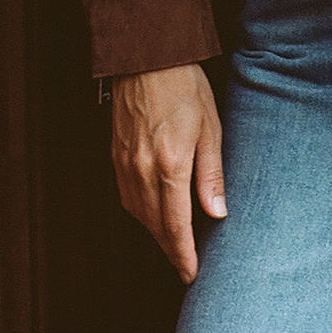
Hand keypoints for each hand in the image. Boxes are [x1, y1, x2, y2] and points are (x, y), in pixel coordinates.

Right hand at [110, 63, 225, 283]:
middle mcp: (141, 171)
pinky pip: (126, 197)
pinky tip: (154, 213)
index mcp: (170, 165)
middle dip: (170, 250)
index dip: (183, 254)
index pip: (176, 224)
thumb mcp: (210, 127)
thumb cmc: (185, 87)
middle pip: (154, 226)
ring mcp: (124, 165)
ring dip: (156, 233)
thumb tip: (217, 212)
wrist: (146, 58)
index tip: (190, 274)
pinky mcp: (114, 157)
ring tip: (174, 244)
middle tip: (185, 267)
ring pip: (138, 215)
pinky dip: (141, 212)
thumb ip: (211, 173)